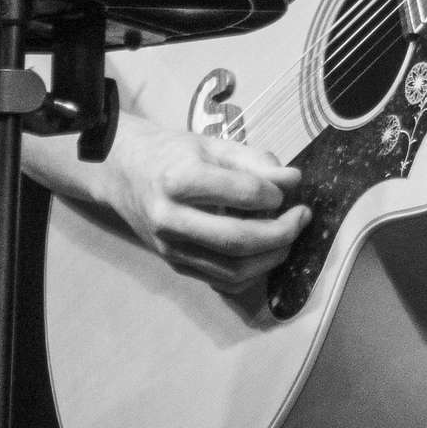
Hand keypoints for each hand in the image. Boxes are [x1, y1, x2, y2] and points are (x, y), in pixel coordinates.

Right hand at [25, 118, 308, 293]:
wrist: (124, 174)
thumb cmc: (172, 155)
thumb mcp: (213, 145)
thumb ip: (255, 161)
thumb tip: (294, 181)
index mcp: (179, 180)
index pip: (242, 193)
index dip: (274, 192)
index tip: (286, 187)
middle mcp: (171, 219)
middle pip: (239, 240)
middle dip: (282, 232)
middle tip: (302, 216)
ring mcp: (172, 248)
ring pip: (234, 269)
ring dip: (273, 256)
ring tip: (290, 235)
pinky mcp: (177, 266)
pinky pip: (224, 282)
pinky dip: (254, 272)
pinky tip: (267, 252)